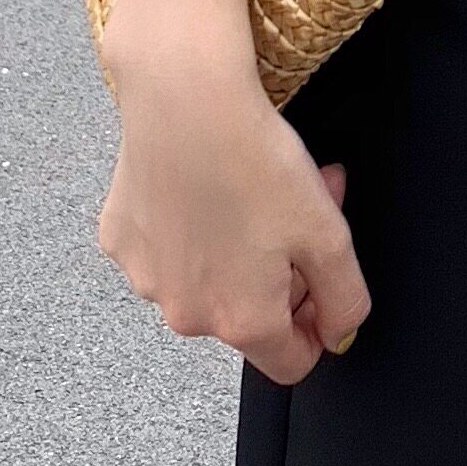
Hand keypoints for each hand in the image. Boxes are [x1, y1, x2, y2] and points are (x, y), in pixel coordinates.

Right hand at [96, 2, 368, 384]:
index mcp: (241, 321)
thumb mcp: (330, 237)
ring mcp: (146, 279)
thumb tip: (338, 335)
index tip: (323, 283)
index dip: (318, 326)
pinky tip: (209, 186)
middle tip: (303, 217)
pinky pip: (170, 252)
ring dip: (241, 251)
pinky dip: (195, 230)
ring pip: (209, 283)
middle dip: (284, 277)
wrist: (186, 102)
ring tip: (257, 193)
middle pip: (249, 319)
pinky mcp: (121, 241)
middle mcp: (185, 315)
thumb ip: (345, 301)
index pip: (291, 363)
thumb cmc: (256, 164)